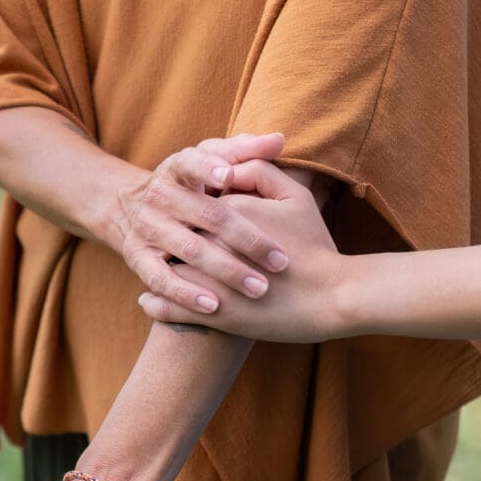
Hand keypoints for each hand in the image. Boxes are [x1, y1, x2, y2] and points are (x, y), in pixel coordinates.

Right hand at [108, 134, 292, 314]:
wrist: (128, 208)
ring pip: (189, 250)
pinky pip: (161, 279)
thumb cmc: (189, 184)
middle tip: (280, 261)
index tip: (230, 176)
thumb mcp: (208, 160)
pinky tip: (214, 306)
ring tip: (260, 288)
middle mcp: (159, 197)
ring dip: (225, 270)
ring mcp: (146, 229)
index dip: (208, 168)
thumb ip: (243, 151)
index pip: (191, 162)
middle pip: (206, 215)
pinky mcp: (137, 258)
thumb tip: (279, 140)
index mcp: (176, 168)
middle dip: (246, 238)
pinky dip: (186, 293)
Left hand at [137, 162, 350, 343]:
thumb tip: (229, 167)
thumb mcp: (294, 196)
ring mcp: (206, 280)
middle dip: (170, 241)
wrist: (333, 296)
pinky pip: (166, 306)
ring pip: (167, 271)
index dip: (190, 213)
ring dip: (158, 272)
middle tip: (163, 245)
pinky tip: (148, 301)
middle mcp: (209, 243)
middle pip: (176, 237)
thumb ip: (259, 171)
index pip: (193, 207)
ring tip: (154, 274)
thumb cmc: (315, 246)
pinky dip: (156, 303)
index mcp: (226, 212)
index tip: (188, 222)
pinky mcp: (208, 313)